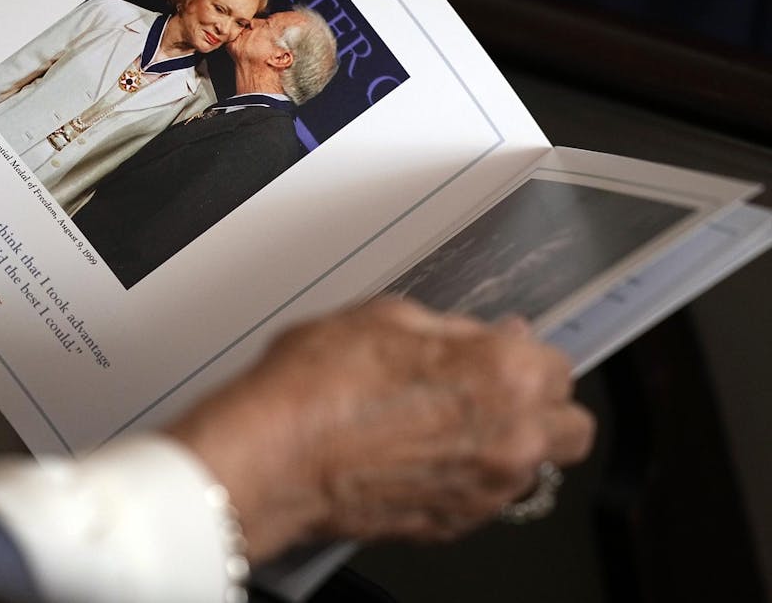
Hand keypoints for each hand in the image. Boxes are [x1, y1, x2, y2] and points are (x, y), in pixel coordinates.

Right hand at [168, 297, 595, 561]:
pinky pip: (486, 500)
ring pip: (534, 469)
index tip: (502, 353)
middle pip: (572, 428)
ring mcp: (484, 491)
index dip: (525, 354)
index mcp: (504, 373)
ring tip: (447, 425)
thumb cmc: (316, 388)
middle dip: (543, 407)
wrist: (271, 459)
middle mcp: (510, 438)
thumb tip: (483, 335)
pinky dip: (468, 479)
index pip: (560, 365)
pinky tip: (421, 455)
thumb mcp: (387, 317)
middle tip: (496, 391)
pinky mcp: (452, 526)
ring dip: (508, 445)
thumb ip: (455, 329)